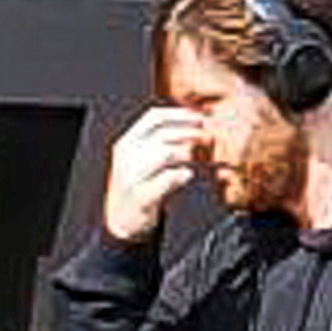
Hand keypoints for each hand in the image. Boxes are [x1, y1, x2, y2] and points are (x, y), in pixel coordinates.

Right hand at [100, 106, 208, 244]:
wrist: (124, 217)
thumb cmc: (141, 183)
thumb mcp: (145, 155)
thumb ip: (164, 138)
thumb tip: (194, 118)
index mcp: (128, 141)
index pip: (153, 117)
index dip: (179, 113)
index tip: (199, 115)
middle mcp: (126, 155)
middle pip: (162, 134)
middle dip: (189, 132)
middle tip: (207, 136)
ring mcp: (131, 176)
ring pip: (164, 153)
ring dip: (187, 152)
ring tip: (197, 156)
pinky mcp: (141, 195)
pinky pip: (166, 179)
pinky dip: (181, 175)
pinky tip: (188, 174)